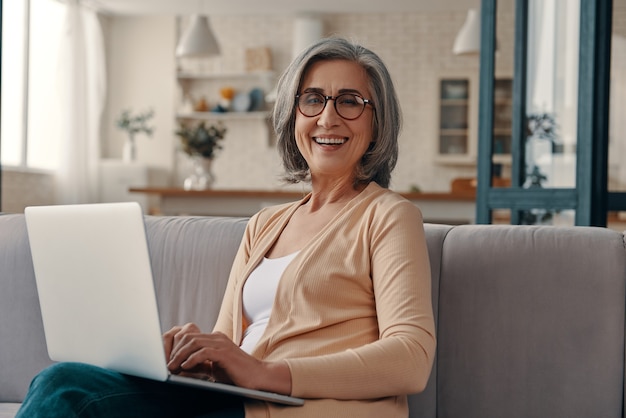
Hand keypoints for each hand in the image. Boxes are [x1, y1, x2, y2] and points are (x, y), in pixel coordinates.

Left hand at [162, 323, 291, 394]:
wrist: (258, 377)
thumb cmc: (237, 374)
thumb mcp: (215, 367)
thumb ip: (201, 363)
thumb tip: (181, 367)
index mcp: (215, 339)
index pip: (190, 337)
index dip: (177, 348)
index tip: (168, 360)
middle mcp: (218, 337)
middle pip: (189, 337)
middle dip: (175, 351)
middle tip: (167, 364)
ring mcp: (222, 344)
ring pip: (194, 343)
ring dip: (180, 355)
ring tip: (172, 367)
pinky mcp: (225, 353)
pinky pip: (203, 352)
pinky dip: (191, 359)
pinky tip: (185, 367)